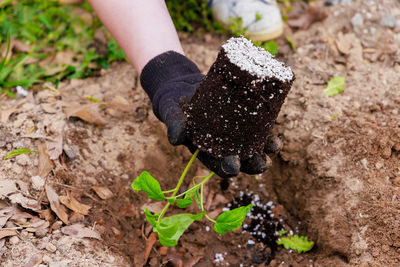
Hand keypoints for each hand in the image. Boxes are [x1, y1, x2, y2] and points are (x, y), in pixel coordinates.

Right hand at [140, 51, 280, 177]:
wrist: (181, 84)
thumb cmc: (171, 102)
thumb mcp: (169, 111)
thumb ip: (173, 123)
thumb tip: (176, 139)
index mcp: (205, 149)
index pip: (217, 165)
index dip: (227, 168)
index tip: (234, 167)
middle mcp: (222, 143)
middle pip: (241, 158)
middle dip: (252, 163)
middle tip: (262, 163)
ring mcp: (233, 129)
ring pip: (253, 143)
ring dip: (265, 147)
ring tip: (275, 145)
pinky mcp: (240, 113)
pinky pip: (256, 121)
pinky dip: (266, 123)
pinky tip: (274, 121)